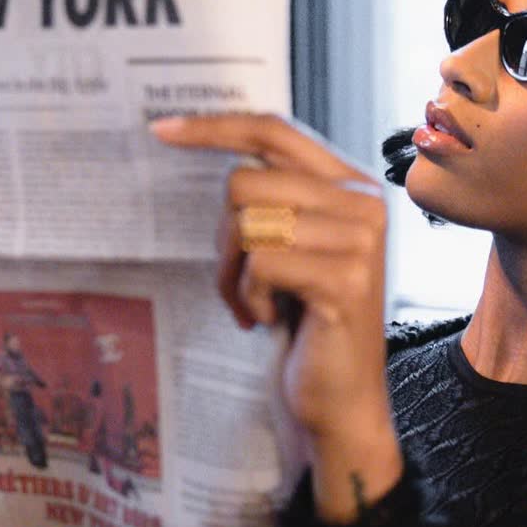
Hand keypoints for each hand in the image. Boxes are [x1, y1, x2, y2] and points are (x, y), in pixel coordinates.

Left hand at [153, 113, 403, 518]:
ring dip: (233, 272)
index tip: (161, 130)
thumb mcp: (290, 246)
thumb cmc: (305, 323)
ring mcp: (361, 241)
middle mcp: (364, 203)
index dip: (215, 126)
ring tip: (253, 303)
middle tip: (239, 280)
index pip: (275, 130)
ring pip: (250, 222)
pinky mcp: (346, 280)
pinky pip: (261, 263)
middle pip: (247, 181)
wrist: (337, 399)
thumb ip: (274, 196)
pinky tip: (267, 319)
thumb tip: (209, 141)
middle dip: (224, 236)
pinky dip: (248, 297)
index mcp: (350, 185)